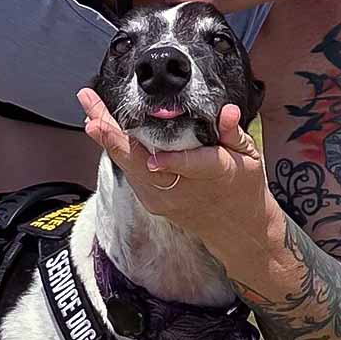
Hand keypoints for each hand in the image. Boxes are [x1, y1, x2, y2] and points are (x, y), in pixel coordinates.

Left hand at [77, 87, 276, 257]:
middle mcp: (182, 189)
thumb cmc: (243, 186)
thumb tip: (227, 112)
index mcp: (213, 174)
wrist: (235, 227)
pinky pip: (130, 172)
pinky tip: (102, 130)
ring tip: (90, 113)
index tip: (154, 158)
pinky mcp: (152, 202)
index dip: (172, 162)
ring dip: (107, 140)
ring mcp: (163, 198)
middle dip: (116, 138)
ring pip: (130, 166)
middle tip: (94, 115)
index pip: (192, 166)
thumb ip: (234, 133)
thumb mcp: (249, 158)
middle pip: (143, 163)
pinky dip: (115, 151)